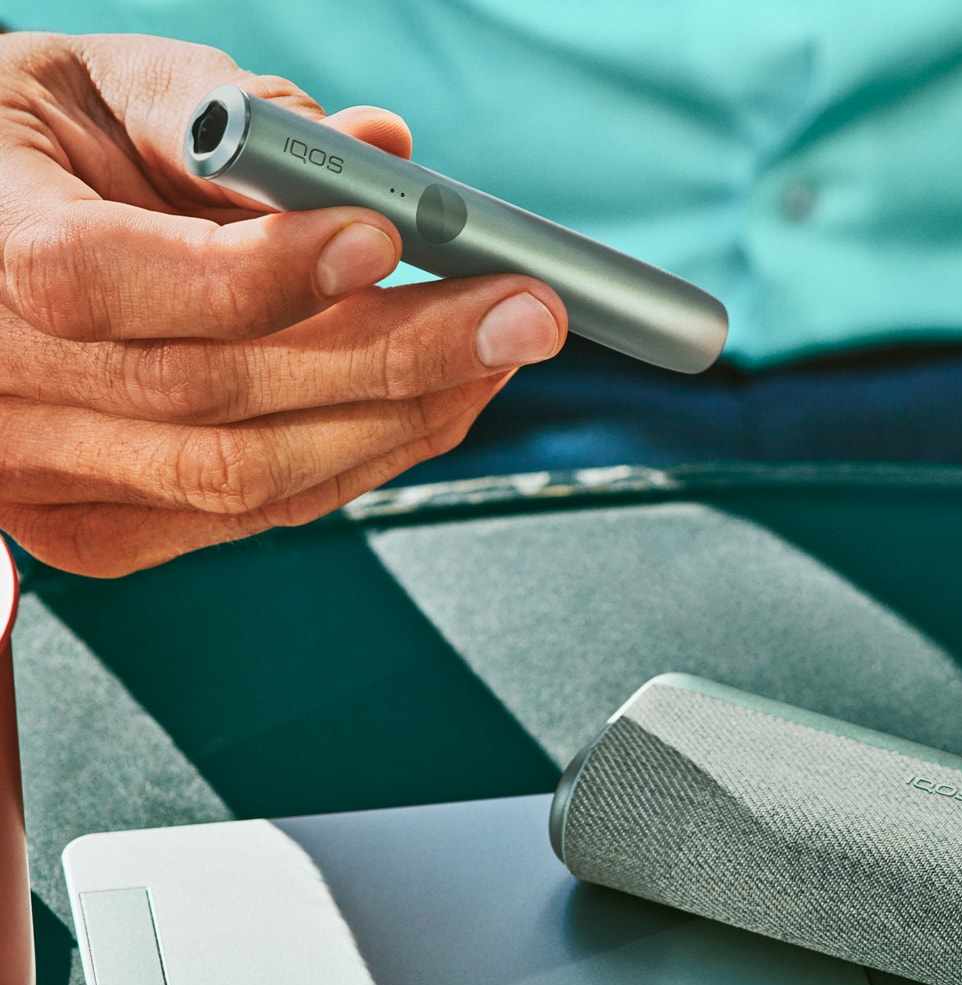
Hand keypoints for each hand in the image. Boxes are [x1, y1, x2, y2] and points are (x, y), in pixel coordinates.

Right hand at [0, 32, 565, 574]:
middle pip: (220, 400)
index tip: (382, 235)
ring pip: (253, 476)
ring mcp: (48, 483)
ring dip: (401, 418)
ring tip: (496, 353)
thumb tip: (377, 151)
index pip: (108, 282)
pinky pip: (259, 508)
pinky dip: (361, 457)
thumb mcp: (87, 87)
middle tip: (523, 313)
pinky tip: (432, 401)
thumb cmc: (15, 157)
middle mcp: (2, 392)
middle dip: (396, 355)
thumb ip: (219, 111)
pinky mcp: (101, 534)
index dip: (258, 272)